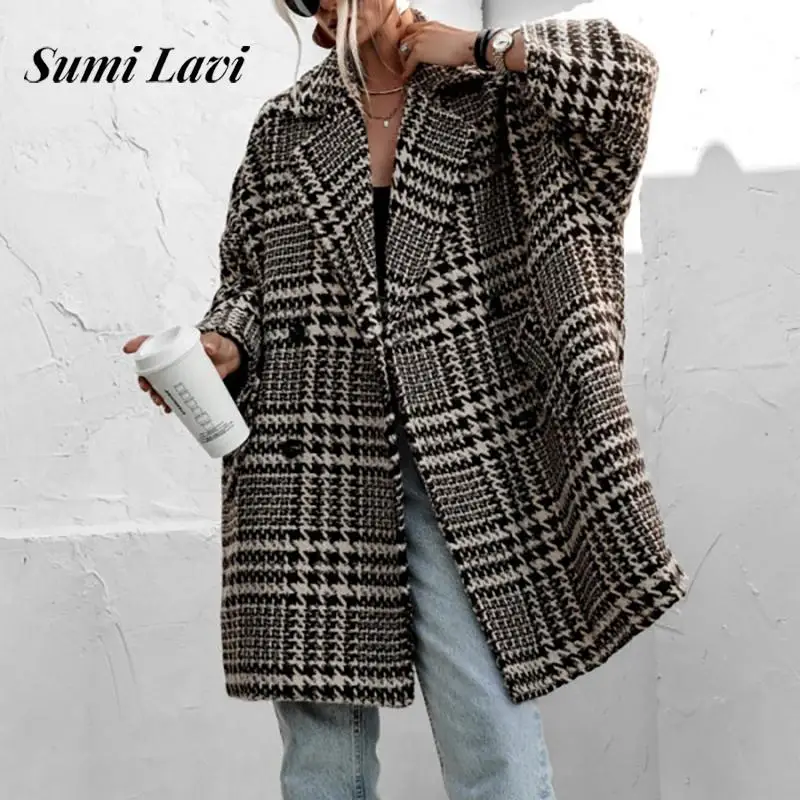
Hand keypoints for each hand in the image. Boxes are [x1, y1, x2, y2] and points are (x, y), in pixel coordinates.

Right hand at [122, 331, 241, 413]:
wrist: (232, 359)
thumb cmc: (221, 347)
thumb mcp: (217, 342)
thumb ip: (214, 343)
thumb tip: (208, 347)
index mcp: (174, 345)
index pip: (151, 342)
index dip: (138, 345)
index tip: (128, 349)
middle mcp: (172, 360)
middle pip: (151, 369)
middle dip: (145, 381)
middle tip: (149, 389)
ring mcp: (179, 373)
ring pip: (160, 384)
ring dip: (157, 395)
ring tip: (161, 402)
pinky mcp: (187, 385)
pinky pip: (174, 395)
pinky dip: (170, 402)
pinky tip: (170, 409)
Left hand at [398, 21, 477, 79]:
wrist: (467, 47)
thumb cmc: (464, 45)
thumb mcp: (447, 36)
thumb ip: (437, 39)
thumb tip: (436, 50)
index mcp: (430, 25)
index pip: (412, 29)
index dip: (409, 39)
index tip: (408, 49)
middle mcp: (423, 30)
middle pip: (405, 39)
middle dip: (404, 51)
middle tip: (405, 61)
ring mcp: (419, 39)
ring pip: (404, 50)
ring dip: (404, 61)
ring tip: (406, 70)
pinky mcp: (418, 51)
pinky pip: (408, 62)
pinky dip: (407, 71)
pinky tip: (407, 76)